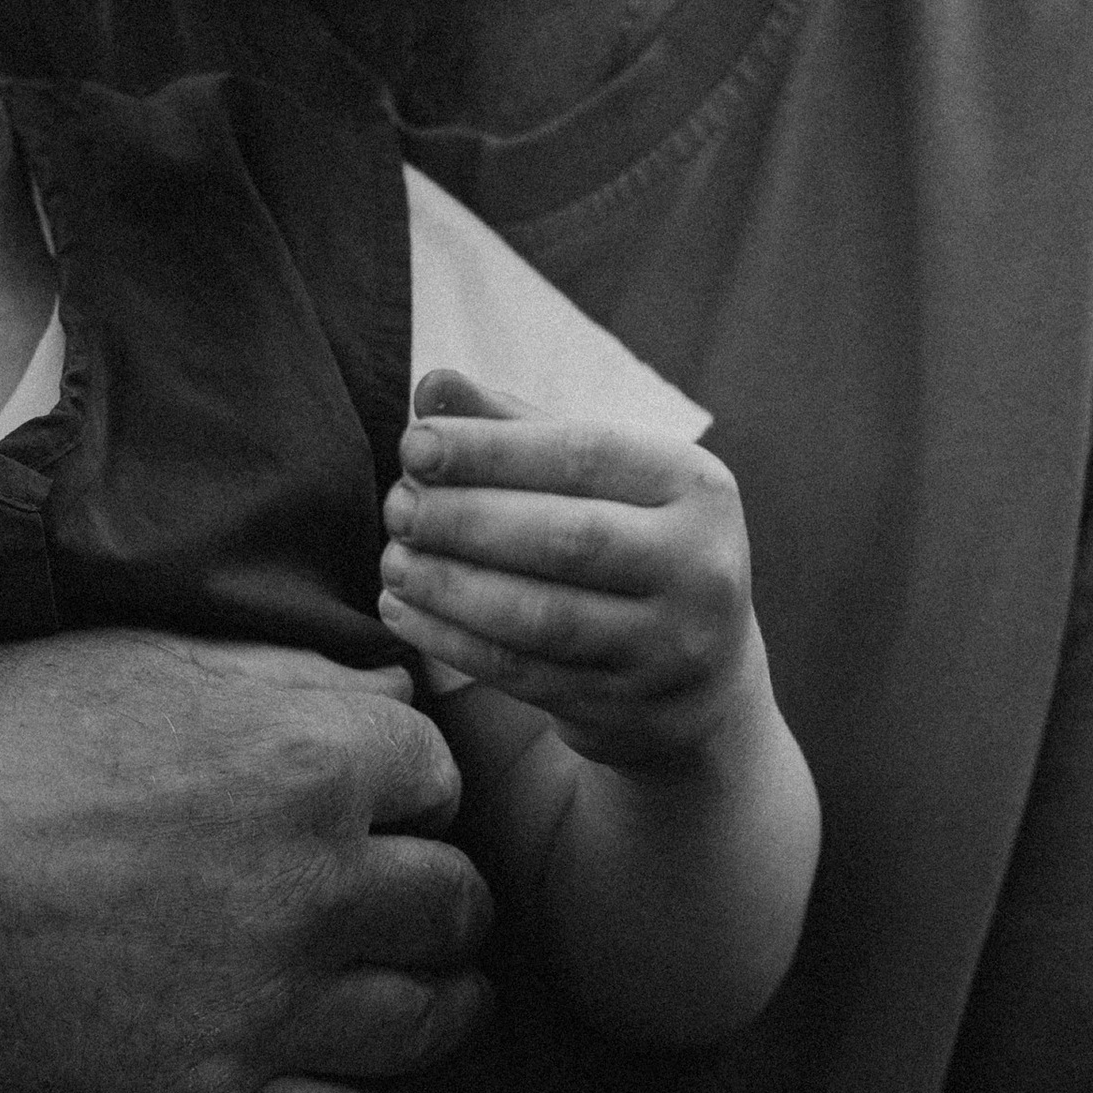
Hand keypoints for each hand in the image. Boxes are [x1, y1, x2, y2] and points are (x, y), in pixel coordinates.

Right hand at [0, 632, 493, 1092]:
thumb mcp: (137, 662)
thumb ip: (285, 678)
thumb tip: (398, 691)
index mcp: (306, 758)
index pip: (442, 778)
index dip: (415, 787)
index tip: (388, 801)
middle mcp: (312, 886)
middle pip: (455, 901)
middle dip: (443, 893)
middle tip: (420, 898)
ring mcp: (265, 1008)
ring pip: (426, 1016)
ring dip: (448, 1001)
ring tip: (448, 995)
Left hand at [379, 372, 763, 776]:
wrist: (699, 684)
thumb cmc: (631, 548)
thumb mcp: (602, 482)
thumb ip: (520, 429)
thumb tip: (431, 385)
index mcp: (699, 488)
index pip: (585, 454)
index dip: (491, 449)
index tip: (413, 443)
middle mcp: (700, 567)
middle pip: (565, 538)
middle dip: (465, 519)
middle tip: (397, 506)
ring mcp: (668, 648)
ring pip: (539, 616)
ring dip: (450, 585)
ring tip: (393, 560)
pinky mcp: (624, 708)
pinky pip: (521, 673)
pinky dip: (452, 640)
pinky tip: (403, 610)